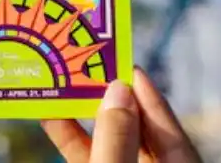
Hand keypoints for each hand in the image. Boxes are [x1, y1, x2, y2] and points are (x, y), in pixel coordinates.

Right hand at [41, 67, 201, 162]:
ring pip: (111, 144)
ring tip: (63, 87)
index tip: (128, 66)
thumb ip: (117, 138)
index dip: (149, 95)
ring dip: (85, 118)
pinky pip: (91, 157)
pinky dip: (73, 139)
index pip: (169, 129)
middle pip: (138, 132)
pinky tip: (51, 118)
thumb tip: (118, 91)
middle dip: (113, 100)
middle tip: (91, 69)